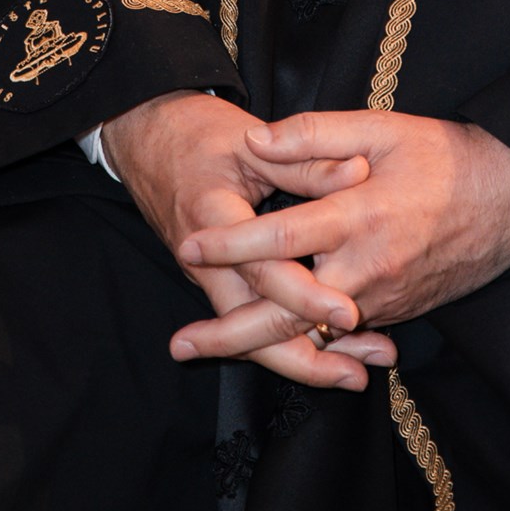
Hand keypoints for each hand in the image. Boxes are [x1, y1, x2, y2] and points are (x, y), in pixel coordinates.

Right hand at [100, 91, 395, 391]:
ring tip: (357, 375)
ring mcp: (208, 279)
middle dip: (307, 357)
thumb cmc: (201, 134)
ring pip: (252, 336)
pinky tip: (331, 353)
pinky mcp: (217, 284)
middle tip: (360, 374)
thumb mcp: (252, 140)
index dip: (305, 294)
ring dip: (304, 359)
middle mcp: (206, 263)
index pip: (263, 270)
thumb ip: (305, 161)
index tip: (348, 313)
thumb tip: (359, 172)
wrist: (149, 140)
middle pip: (252, 328)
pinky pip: (251, 323)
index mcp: (213, 220)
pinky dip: (288, 341)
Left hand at [170, 110, 509, 365]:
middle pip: (288, 313)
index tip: (188, 247)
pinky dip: (306, 343)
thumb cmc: (445, 156)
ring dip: (261, 345)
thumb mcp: (381, 127)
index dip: (231, 245)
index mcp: (359, 216)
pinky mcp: (395, 313)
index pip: (281, 238)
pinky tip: (271, 345)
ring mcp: (383, 300)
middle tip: (180, 343)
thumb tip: (255, 141)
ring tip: (211, 345)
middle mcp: (367, 269)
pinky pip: (342, 335)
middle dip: (230, 333)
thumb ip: (314, 134)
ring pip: (312, 334)